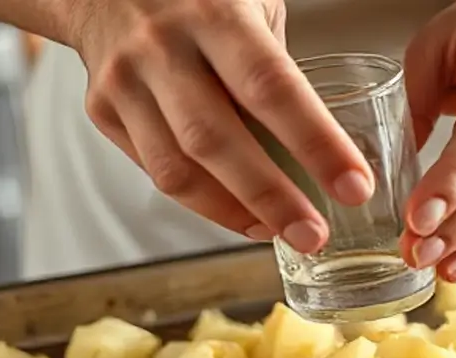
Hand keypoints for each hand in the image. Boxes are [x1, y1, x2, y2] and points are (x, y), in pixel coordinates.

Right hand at [69, 0, 374, 251]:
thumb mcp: (251, 3)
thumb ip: (275, 67)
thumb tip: (318, 143)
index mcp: (215, 13)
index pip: (272, 88)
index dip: (316, 144)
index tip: (353, 186)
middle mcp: (163, 47)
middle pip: (217, 141)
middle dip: (273, 199)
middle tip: (313, 236)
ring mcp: (126, 81)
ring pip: (178, 170)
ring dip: (234, 213)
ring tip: (279, 233)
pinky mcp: (102, 110)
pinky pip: (157, 172)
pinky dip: (202, 201)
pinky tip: (238, 213)